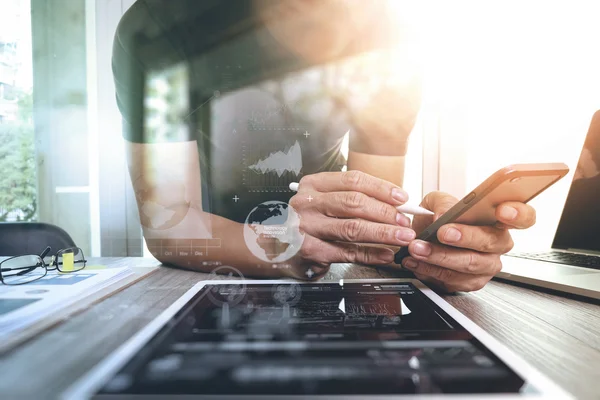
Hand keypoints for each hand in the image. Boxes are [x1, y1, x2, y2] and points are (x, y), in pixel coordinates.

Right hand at [285, 171, 415, 279]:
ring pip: (353, 228)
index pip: (353, 180)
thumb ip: (350, 199)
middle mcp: (308, 204)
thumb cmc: (304, 222)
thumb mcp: (321, 201)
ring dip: (383, 233)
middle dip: (386, 212)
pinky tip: (385, 254)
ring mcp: (307, 228)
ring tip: (402, 237)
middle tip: (405, 221)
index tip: (401, 197)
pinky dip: (370, 254)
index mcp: (313, 185)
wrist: (271, 246)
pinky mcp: (311, 251)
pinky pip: (347, 252)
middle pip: (354, 203)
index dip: (381, 188)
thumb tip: (393, 203)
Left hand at [401, 191, 535, 291]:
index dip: (518, 214)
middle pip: (491, 242)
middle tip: (443, 232)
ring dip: (439, 256)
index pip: (523, 217)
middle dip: (465, 237)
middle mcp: (498, 243)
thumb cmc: (437, 219)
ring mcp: (488, 265)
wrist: (421, 240)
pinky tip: (417, 261)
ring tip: (418, 247)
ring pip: (469, 263)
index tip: (503, 211)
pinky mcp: (472, 282)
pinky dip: (431, 269)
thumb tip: (444, 215)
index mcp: (498, 220)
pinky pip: (454, 279)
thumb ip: (443, 203)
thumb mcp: (435, 201)